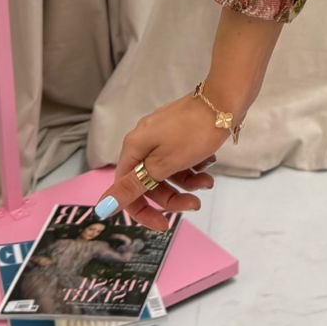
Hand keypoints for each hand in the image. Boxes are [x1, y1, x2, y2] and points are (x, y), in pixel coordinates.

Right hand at [93, 91, 225, 231]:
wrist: (225, 100)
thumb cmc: (193, 132)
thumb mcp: (163, 164)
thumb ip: (133, 186)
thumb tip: (102, 207)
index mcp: (134, 148)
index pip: (127, 189)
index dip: (142, 211)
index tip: (164, 225)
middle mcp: (144, 141)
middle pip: (150, 182)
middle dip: (173, 197)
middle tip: (194, 204)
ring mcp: (163, 136)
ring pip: (169, 172)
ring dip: (188, 182)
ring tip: (208, 182)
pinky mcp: (181, 133)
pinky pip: (181, 158)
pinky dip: (194, 166)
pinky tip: (208, 163)